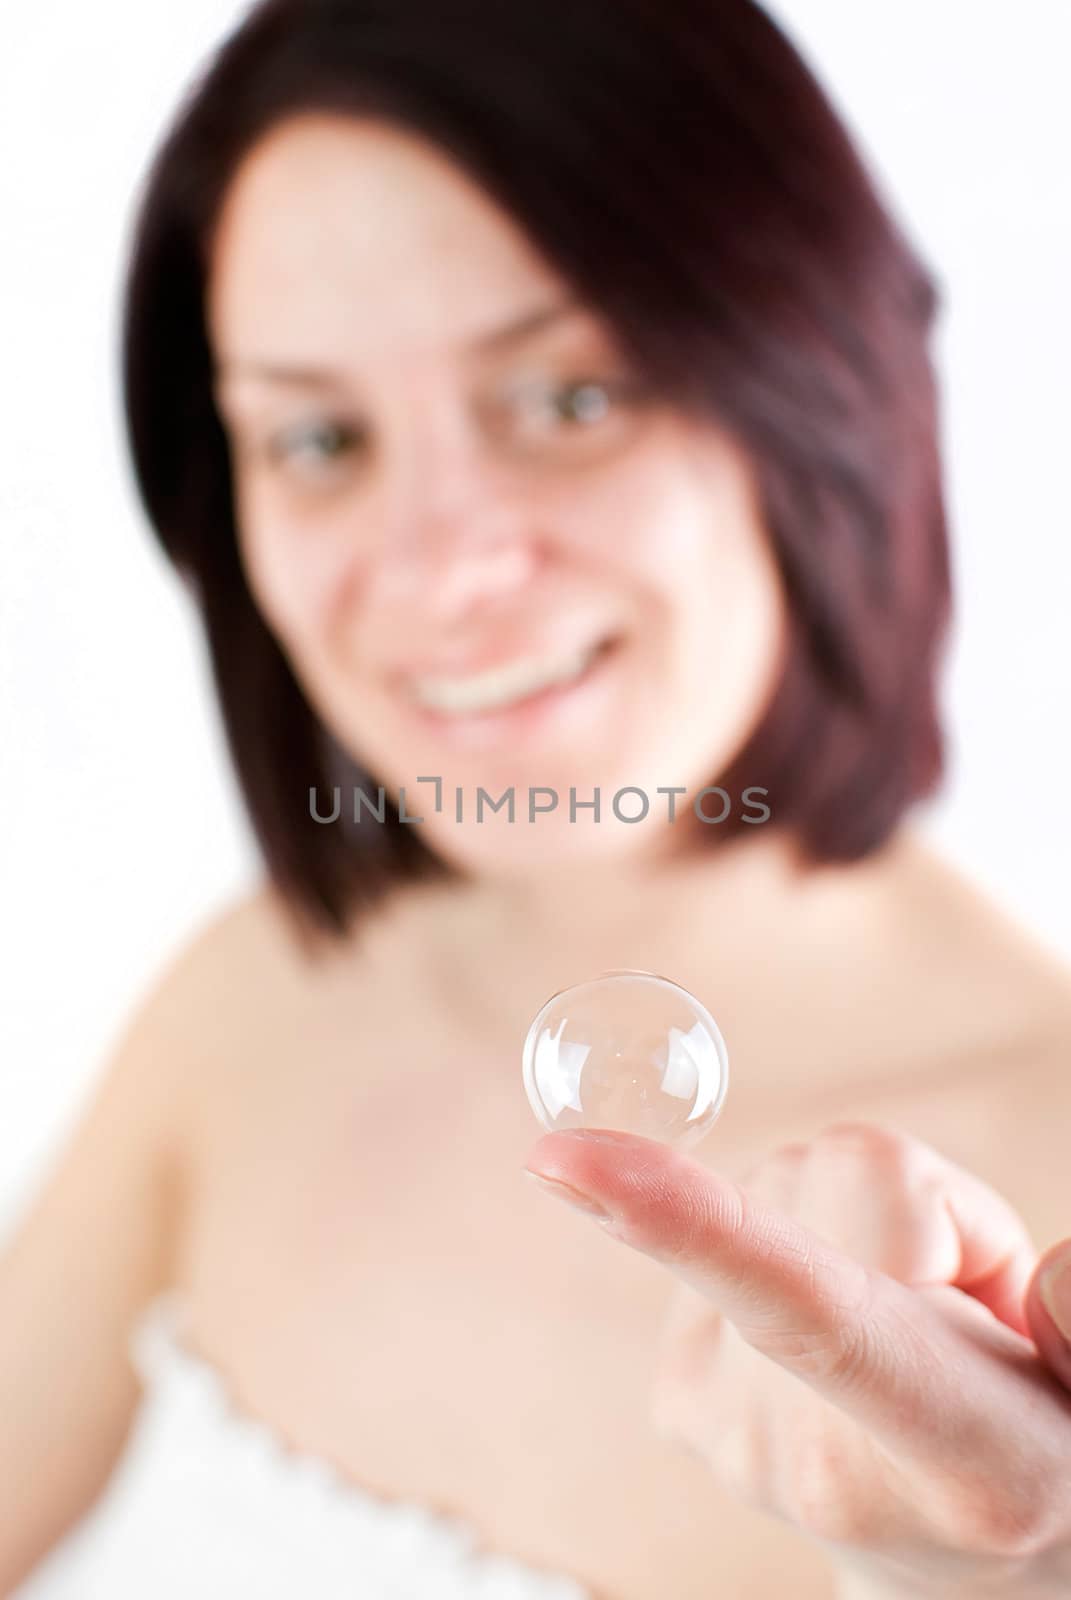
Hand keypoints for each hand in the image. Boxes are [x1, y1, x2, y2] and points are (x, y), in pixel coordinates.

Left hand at [523, 1122, 1070, 1597]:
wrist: (968, 1576)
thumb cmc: (1051, 1453)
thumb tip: (989, 1270)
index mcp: (955, 1455)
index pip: (809, 1314)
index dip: (685, 1221)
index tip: (562, 1157)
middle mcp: (816, 1459)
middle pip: (834, 1184)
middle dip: (918, 1206)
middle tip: (971, 1311)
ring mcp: (730, 1438)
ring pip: (780, 1188)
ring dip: (857, 1228)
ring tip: (908, 1332)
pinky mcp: (680, 1401)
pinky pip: (727, 1231)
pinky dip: (792, 1249)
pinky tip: (831, 1340)